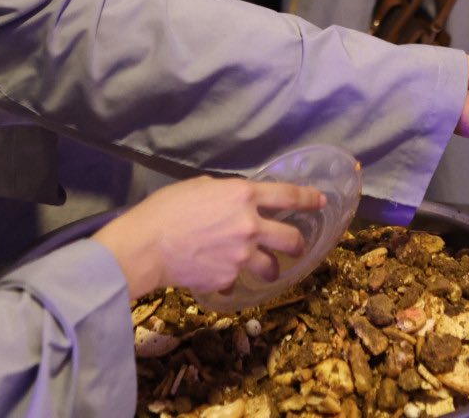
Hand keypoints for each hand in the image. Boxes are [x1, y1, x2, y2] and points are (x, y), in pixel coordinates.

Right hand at [91, 175, 323, 298]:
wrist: (147, 245)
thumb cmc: (168, 208)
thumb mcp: (202, 187)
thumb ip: (228, 194)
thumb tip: (237, 201)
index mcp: (244, 196)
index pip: (289, 195)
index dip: (309, 198)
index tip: (321, 201)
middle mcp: (250, 226)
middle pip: (292, 239)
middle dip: (297, 243)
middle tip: (294, 245)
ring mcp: (241, 256)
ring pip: (272, 267)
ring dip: (270, 268)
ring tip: (262, 268)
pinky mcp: (227, 279)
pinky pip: (237, 282)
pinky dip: (230, 280)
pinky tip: (218, 275)